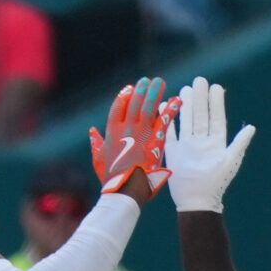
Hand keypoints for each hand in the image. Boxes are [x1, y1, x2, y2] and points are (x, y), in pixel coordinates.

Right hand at [89, 76, 174, 201]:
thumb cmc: (111, 179)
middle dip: (141, 89)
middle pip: (134, 102)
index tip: (130, 88)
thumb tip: (92, 131)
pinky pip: (165, 120)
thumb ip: (96, 143)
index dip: (124, 96)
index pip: (117, 107)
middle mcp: (126, 128)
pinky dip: (172, 109)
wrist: (125, 189)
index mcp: (111, 132)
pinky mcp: (155, 140)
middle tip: (148, 81)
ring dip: (155, 93)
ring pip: (149, 106)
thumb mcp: (99, 159)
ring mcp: (141, 133)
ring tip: (160, 82)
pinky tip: (178, 100)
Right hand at [165, 76, 255, 213]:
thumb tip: (252, 127)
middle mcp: (202, 141)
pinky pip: (170, 132)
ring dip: (185, 106)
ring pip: (186, 120)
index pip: (216, 118)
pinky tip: (166, 107)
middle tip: (199, 80)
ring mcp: (187, 145)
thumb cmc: (217, 182)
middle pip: (200, 115)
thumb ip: (240, 143)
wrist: (197, 200)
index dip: (216, 103)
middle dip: (200, 98)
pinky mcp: (173, 151)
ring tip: (185, 89)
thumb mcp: (230, 161)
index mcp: (216, 142)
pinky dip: (168, 120)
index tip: (216, 87)